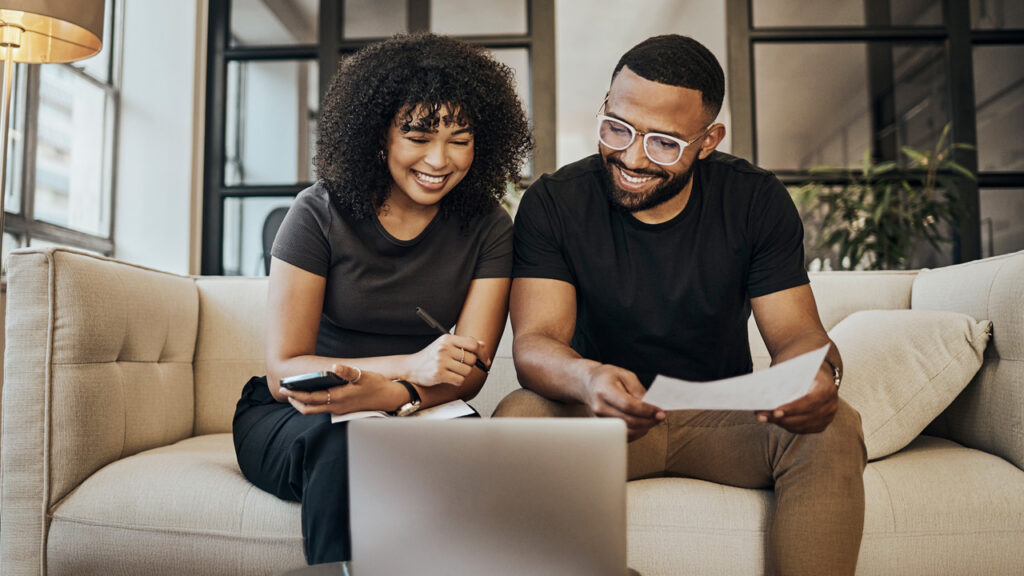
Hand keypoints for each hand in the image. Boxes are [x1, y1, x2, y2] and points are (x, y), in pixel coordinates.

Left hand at [280, 364, 403, 415]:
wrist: (391, 398)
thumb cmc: (377, 385)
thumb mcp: (363, 375)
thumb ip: (348, 371)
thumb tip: (335, 366)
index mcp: (339, 398)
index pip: (311, 399)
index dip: (296, 394)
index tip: (285, 388)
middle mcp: (337, 407)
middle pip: (309, 409)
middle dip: (295, 401)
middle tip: (285, 391)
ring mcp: (340, 410)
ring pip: (315, 410)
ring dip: (303, 403)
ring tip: (295, 393)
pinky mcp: (344, 409)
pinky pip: (323, 409)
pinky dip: (313, 403)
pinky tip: (313, 394)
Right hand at [404, 333, 486, 386]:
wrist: (411, 367)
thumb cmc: (430, 357)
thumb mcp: (445, 345)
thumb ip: (464, 344)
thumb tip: (482, 344)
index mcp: (447, 339)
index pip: (473, 344)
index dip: (482, 353)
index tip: (485, 360)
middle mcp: (444, 348)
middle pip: (471, 359)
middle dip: (469, 365)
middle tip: (459, 366)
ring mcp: (441, 361)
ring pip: (467, 371)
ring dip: (463, 374)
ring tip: (452, 372)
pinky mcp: (438, 374)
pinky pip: (459, 380)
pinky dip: (457, 381)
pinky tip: (449, 378)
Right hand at [584, 364, 664, 441]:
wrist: (588, 384)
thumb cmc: (608, 377)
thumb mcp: (625, 375)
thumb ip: (639, 390)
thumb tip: (653, 406)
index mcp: (604, 390)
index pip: (628, 405)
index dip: (647, 410)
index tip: (661, 411)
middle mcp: (600, 407)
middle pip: (629, 421)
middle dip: (649, 421)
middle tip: (662, 416)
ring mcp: (600, 420)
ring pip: (628, 432)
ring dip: (645, 428)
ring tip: (654, 419)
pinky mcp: (603, 428)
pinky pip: (624, 435)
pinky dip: (638, 432)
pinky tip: (644, 424)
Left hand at [755, 365, 838, 433]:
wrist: (819, 374)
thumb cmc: (804, 369)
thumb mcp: (796, 368)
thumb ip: (786, 378)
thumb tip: (765, 391)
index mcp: (827, 388)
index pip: (810, 402)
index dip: (792, 408)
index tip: (775, 412)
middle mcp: (830, 405)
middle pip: (804, 417)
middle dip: (780, 418)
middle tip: (761, 416)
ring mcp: (827, 416)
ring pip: (802, 425)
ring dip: (781, 423)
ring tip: (763, 418)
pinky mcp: (822, 425)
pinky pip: (803, 429)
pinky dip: (788, 425)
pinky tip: (775, 420)